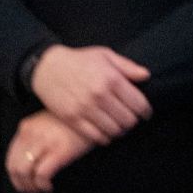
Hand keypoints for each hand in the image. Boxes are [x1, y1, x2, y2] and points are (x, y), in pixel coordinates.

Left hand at [6, 112, 93, 192]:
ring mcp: (45, 142)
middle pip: (14, 167)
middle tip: (30, 190)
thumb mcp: (46, 123)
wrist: (93, 115)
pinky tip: (48, 186)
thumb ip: (33, 137)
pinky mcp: (59, 151)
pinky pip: (42, 174)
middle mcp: (32, 134)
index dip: (14, 175)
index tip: (22, 182)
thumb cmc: (72, 122)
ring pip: (24, 172)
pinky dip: (42, 185)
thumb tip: (26, 160)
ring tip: (39, 189)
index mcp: (26, 127)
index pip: (10, 157)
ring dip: (30, 186)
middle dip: (20, 184)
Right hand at [28, 45, 151, 144]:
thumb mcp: (105, 55)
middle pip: (128, 120)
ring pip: (114, 131)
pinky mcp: (72, 119)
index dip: (145, 111)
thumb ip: (127, 66)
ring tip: (118, 126)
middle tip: (130, 119)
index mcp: (111, 78)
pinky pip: (95, 137)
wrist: (47, 67)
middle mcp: (100, 95)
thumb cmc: (79, 60)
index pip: (139, 104)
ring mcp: (85, 108)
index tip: (145, 113)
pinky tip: (105, 132)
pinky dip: (104, 138)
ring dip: (119, 131)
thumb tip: (146, 76)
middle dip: (132, 121)